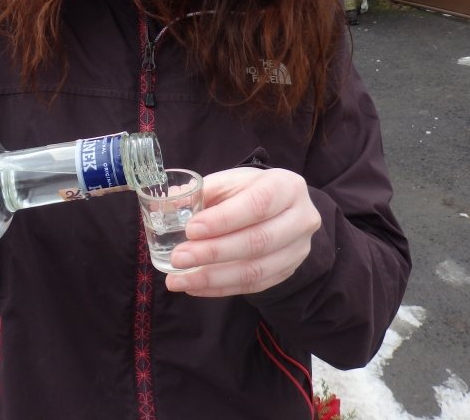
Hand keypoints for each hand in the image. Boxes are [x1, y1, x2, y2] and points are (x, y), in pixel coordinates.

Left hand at [162, 167, 320, 296]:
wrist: (279, 209)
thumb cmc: (248, 191)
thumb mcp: (230, 182)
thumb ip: (202, 192)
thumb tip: (168, 202)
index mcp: (286, 186)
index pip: (257, 204)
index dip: (223, 219)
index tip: (190, 229)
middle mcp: (301, 218)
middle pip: (258, 241)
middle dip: (213, 252)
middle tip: (178, 258)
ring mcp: (298, 250)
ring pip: (256, 270)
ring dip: (212, 277)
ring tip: (178, 279)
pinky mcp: (288, 272)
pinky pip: (253, 286)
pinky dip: (220, 288)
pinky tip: (194, 286)